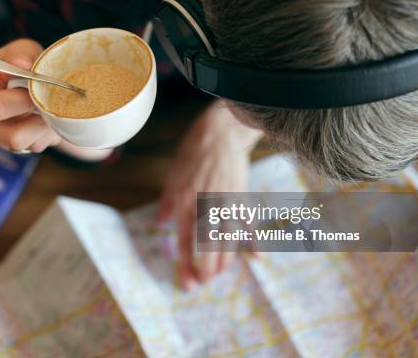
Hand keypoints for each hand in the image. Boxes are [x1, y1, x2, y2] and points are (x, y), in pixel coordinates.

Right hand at [0, 38, 61, 152]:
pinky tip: (43, 117)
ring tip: (46, 109)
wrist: (27, 82)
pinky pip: (35, 146)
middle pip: (13, 136)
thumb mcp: (22, 50)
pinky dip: (46, 133)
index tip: (37, 90)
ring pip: (27, 144)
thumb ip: (22, 54)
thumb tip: (22, 64)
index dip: (23, 102)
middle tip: (47, 104)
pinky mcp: (10, 148)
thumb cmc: (20, 64)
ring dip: (44, 127)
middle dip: (37, 120)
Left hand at [157, 100, 262, 289]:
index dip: (186, 264)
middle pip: (209, 247)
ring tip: (219, 274)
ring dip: (225, 262)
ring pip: (229, 240)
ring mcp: (227, 203)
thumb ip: (166, 202)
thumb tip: (159, 222)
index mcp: (186, 202)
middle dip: (207, 269)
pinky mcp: (242, 197)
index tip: (186, 282)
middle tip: (203, 283)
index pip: (186, 241)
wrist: (219, 134)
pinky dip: (254, 241)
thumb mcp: (172, 176)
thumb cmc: (192, 154)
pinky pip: (249, 224)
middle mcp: (206, 206)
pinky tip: (257, 256)